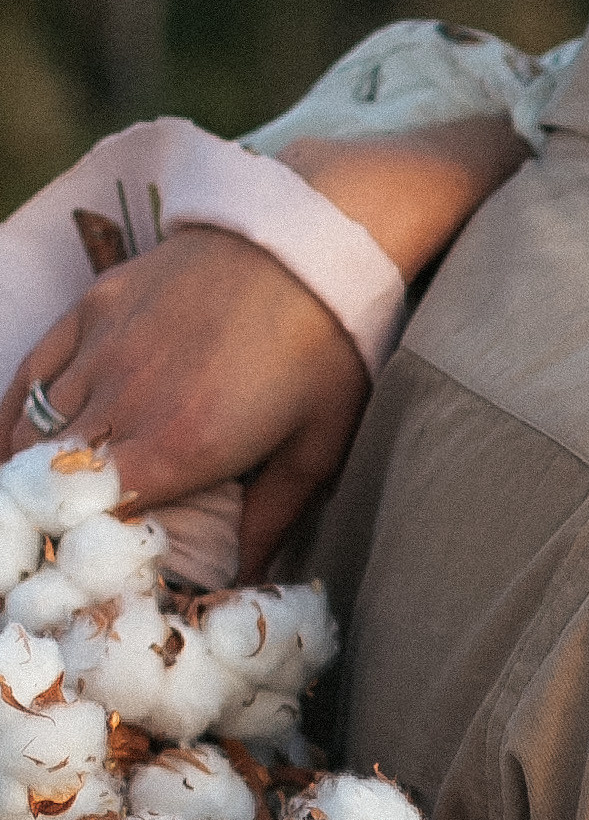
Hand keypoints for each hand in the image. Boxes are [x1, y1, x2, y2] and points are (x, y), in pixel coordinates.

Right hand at [0, 114, 520, 573]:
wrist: (309, 239)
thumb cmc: (326, 348)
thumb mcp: (317, 446)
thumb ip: (274, 519)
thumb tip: (248, 580)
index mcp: (180, 448)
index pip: (98, 519)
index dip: (86, 552)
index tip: (90, 575)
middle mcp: (126, 401)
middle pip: (55, 479)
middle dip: (50, 521)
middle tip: (55, 553)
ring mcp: (103, 350)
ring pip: (33, 429)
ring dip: (27, 475)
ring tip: (32, 512)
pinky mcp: (92, 308)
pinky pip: (32, 373)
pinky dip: (14, 416)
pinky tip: (10, 448)